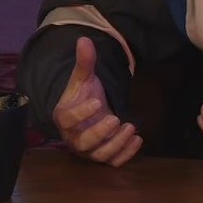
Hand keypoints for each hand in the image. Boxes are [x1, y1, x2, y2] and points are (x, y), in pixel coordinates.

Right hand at [52, 37, 142, 166]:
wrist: (88, 114)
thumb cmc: (83, 96)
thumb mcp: (84, 79)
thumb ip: (84, 62)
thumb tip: (84, 39)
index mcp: (64, 118)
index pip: (68, 120)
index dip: (82, 113)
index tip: (97, 101)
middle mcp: (74, 138)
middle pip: (83, 143)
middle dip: (100, 133)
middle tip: (116, 118)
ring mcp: (89, 150)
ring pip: (100, 155)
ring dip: (116, 144)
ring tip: (131, 127)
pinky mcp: (103, 156)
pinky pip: (113, 162)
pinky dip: (126, 155)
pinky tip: (138, 139)